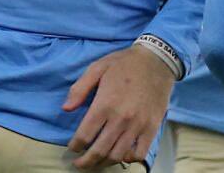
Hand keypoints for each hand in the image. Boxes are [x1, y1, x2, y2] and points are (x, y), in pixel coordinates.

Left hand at [63, 44, 174, 169]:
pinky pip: (139, 153)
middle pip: (99, 150)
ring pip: (117, 155)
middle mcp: (120, 118)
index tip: (72, 148)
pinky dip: (128, 159)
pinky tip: (121, 155)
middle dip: (85, 162)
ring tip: (96, 163)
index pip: (84, 135)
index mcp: (104, 104)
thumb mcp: (97, 68)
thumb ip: (80, 88)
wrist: (156, 60)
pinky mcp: (152, 128)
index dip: (75, 146)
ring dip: (104, 163)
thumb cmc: (124, 63)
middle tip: (79, 164)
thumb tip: (66, 108)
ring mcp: (138, 125)